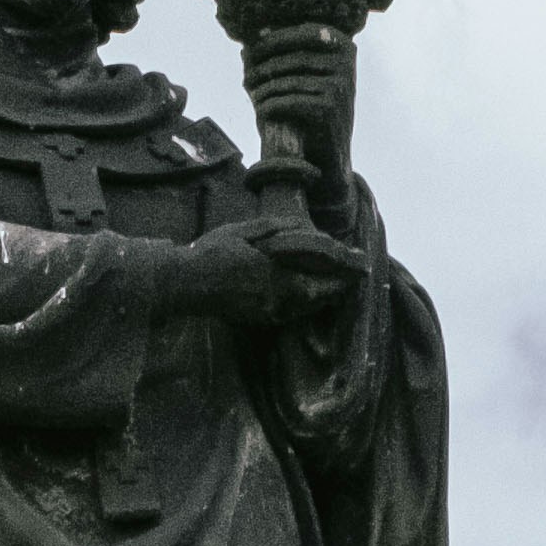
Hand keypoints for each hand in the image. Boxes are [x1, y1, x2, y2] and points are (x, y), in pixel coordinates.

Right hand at [182, 213, 361, 342]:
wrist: (184, 285)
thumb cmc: (211, 254)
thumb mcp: (241, 231)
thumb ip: (272, 230)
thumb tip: (298, 225)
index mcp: (276, 275)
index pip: (321, 279)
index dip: (343, 274)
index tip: (361, 266)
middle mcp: (276, 299)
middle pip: (318, 299)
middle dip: (338, 290)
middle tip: (353, 280)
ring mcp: (266, 313)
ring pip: (305, 310)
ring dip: (323, 300)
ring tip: (336, 289)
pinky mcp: (257, 319)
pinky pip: (290, 315)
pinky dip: (305, 307)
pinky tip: (306, 298)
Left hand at [237, 24, 358, 181]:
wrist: (331, 154)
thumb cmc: (314, 110)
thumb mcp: (305, 78)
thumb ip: (283, 56)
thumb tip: (251, 41)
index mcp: (343, 47)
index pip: (305, 33)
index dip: (276, 38)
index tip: (252, 46)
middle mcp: (346, 63)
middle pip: (293, 57)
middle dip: (264, 65)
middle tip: (246, 76)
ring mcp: (340, 85)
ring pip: (288, 80)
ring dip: (263, 87)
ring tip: (250, 92)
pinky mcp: (330, 108)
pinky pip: (289, 101)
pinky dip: (270, 105)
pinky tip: (260, 110)